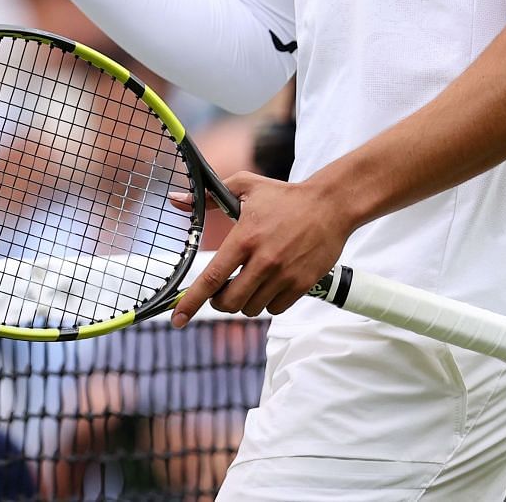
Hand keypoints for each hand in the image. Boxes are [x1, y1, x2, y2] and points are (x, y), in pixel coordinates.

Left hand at [170, 172, 355, 327]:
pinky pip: (275, 309)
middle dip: (219, 302)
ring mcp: (284, 275)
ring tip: (249, 282)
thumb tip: (176, 199)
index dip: (191, 302)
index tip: (177, 318)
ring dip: (244, 301)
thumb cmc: (284, 196)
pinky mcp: (302, 284)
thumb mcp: (245, 186)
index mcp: (245, 238)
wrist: (330, 205)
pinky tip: (269, 285)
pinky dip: (267, 302)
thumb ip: (209, 198)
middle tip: (221, 290)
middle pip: (229, 302)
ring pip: (251, 308)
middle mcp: (263, 261)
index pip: (212, 278)